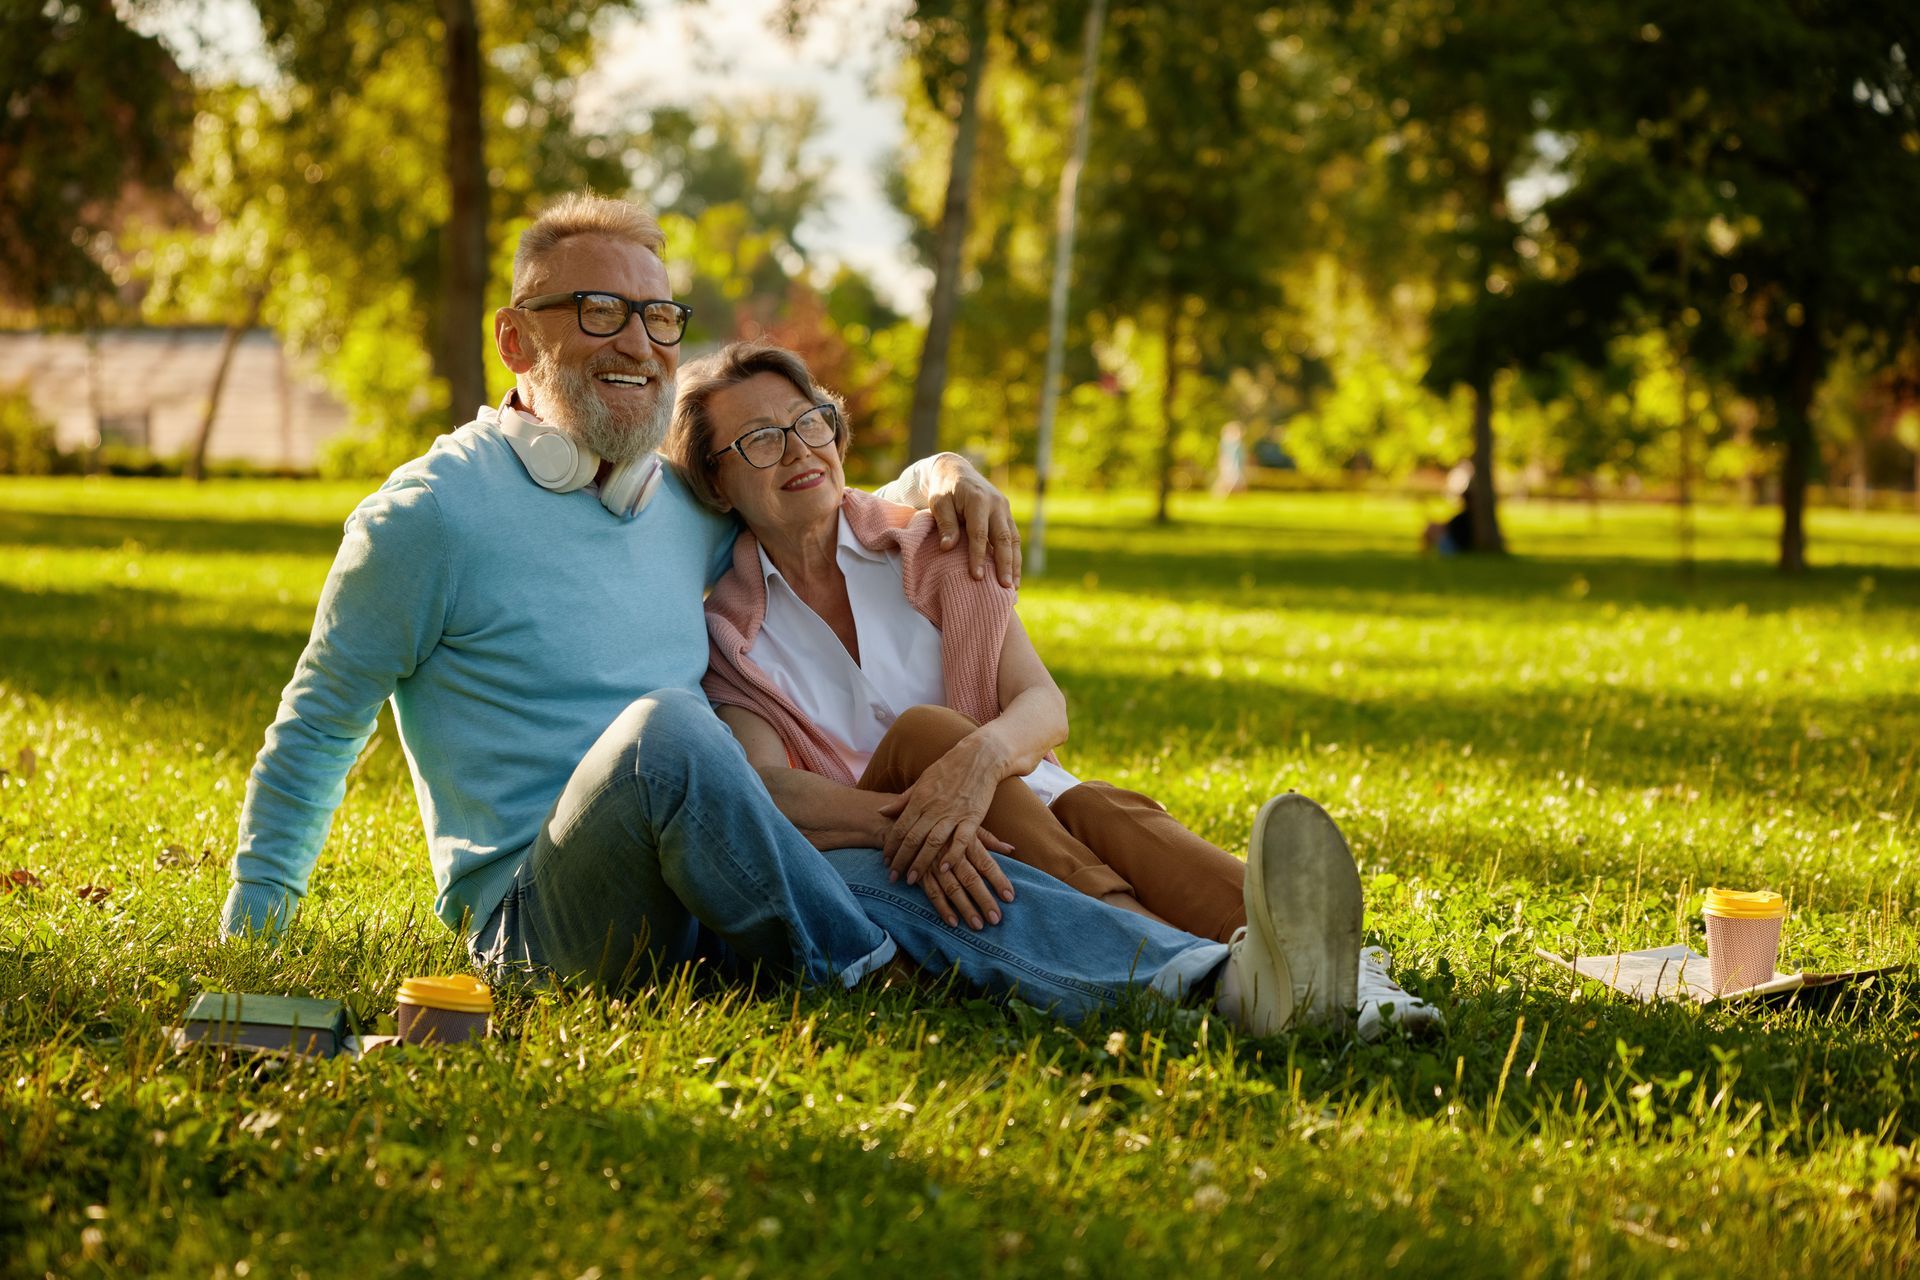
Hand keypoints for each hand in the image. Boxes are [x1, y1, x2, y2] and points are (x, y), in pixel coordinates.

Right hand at [878, 802, 1016, 931]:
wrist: (901, 818)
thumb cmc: (940, 821)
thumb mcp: (964, 824)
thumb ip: (989, 839)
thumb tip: (1011, 849)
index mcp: (965, 840)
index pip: (986, 863)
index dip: (998, 880)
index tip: (1010, 897)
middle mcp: (951, 853)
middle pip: (971, 879)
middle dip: (984, 900)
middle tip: (996, 919)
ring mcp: (934, 864)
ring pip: (952, 889)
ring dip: (965, 908)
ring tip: (978, 925)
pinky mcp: (920, 873)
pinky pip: (931, 892)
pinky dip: (942, 908)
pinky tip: (953, 922)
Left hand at [879, 734, 1003, 886]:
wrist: (979, 757)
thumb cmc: (948, 769)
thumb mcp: (922, 781)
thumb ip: (902, 800)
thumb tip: (881, 811)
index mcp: (919, 799)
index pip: (900, 827)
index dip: (891, 846)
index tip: (885, 862)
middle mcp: (934, 808)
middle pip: (913, 839)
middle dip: (901, 860)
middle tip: (893, 878)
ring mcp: (954, 813)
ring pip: (933, 842)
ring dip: (921, 863)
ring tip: (911, 880)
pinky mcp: (973, 817)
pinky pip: (961, 840)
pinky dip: (953, 855)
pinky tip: (944, 869)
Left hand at [928, 456, 1019, 587]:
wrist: (956, 471)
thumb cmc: (944, 489)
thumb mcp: (939, 503)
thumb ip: (946, 524)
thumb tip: (948, 547)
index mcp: (978, 500)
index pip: (980, 533)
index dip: (978, 556)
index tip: (977, 576)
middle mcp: (997, 504)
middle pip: (1004, 538)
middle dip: (1005, 564)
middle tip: (1005, 587)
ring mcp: (1004, 510)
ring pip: (1014, 540)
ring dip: (1015, 564)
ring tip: (1013, 587)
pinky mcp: (1006, 515)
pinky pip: (1014, 538)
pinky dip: (1014, 557)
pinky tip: (1013, 574)